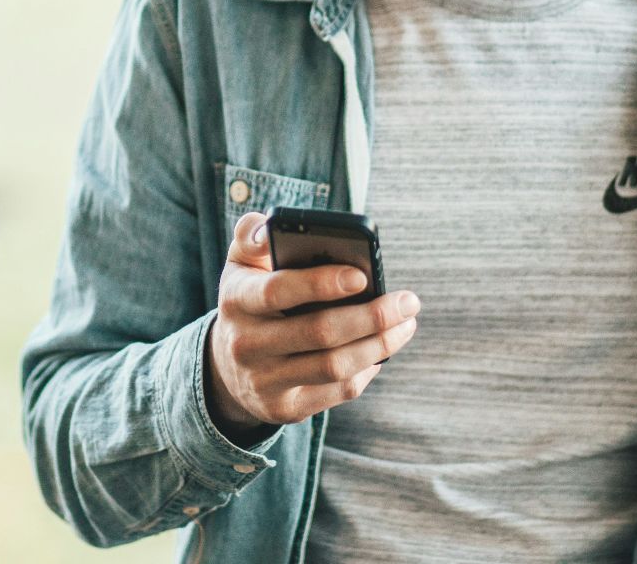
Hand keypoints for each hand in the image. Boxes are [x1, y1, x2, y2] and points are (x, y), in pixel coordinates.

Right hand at [204, 211, 420, 441]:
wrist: (227, 364)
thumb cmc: (251, 298)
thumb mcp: (242, 263)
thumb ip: (254, 235)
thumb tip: (272, 228)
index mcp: (236, 299)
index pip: (277, 290)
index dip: (320, 283)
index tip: (362, 275)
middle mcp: (245, 344)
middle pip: (319, 332)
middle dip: (372, 317)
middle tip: (409, 302)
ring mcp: (264, 381)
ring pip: (334, 366)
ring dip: (379, 345)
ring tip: (406, 324)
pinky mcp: (284, 408)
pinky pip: (336, 391)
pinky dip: (366, 370)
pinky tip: (382, 350)